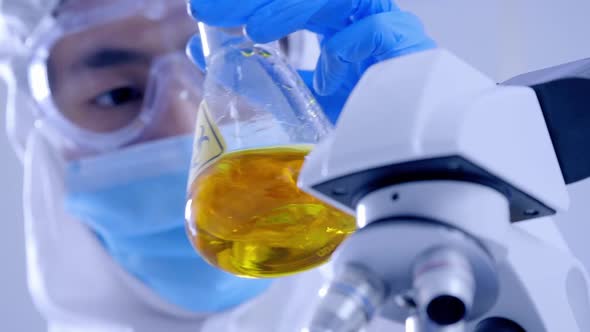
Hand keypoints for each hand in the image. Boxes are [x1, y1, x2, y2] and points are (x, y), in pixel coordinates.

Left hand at [187, 0, 435, 120]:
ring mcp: (383, 27)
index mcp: (332, 23)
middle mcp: (355, 18)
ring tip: (256, 30)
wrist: (402, 155)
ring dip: (294, 10)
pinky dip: (351, 42)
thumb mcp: (296, 97)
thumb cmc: (355, 121)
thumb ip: (258, 76)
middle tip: (209, 10)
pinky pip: (378, 31)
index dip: (246, 2)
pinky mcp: (409, 48)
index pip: (286, 0)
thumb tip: (202, 54)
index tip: (202, 13)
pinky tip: (331, 61)